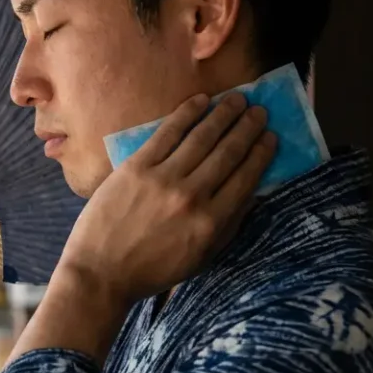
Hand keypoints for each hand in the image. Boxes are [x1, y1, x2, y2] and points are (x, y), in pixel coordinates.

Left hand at [58, 92, 276, 307]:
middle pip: (228, 153)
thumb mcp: (201, 257)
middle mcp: (192, 197)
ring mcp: (163, 179)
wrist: (100, 272)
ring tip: (237, 99)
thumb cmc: (153, 270)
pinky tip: (201, 101)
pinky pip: (167, 133)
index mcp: (211, 222)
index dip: (261, 154)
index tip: (271, 136)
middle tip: (259, 110)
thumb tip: (251, 192)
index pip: (246, 178)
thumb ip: (227, 226)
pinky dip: (187, 114)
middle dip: (248, 128)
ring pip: (202, 138)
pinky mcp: (136, 167)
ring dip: (223, 115)